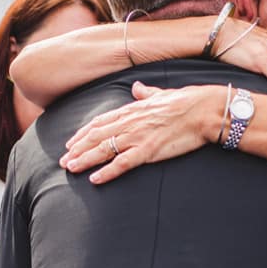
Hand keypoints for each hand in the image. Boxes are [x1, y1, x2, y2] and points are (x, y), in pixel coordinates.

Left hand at [60, 82, 224, 184]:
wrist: (203, 110)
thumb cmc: (186, 101)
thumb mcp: (160, 94)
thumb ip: (145, 93)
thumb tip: (137, 88)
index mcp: (131, 110)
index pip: (99, 122)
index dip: (82, 134)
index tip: (70, 143)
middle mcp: (129, 123)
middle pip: (96, 137)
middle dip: (77, 149)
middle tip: (63, 161)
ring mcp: (137, 137)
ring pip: (103, 150)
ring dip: (84, 160)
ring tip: (71, 169)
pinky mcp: (147, 151)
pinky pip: (122, 164)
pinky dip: (106, 172)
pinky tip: (94, 179)